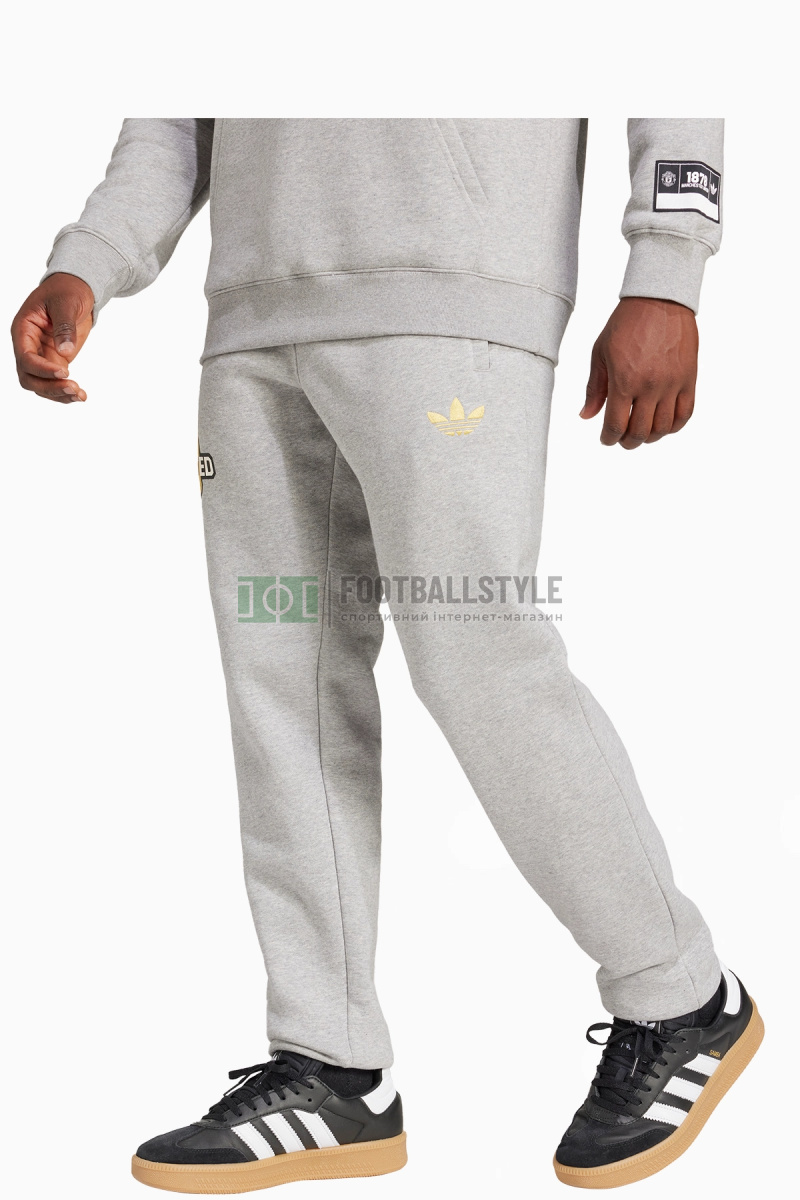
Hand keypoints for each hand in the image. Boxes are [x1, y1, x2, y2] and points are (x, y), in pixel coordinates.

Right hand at [11, 273, 93, 402]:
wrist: (77, 289)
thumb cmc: (67, 290)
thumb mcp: (66, 302)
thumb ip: (64, 326)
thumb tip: (64, 350)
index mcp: (23, 329)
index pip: (25, 357)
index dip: (42, 369)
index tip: (65, 371)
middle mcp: (28, 345)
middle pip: (28, 377)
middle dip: (49, 387)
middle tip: (74, 389)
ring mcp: (40, 355)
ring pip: (40, 385)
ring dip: (58, 394)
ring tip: (80, 395)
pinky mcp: (54, 360)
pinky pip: (54, 382)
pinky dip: (65, 392)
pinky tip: (81, 396)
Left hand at [582, 297, 697, 448]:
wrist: (659, 300)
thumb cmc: (626, 323)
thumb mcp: (600, 354)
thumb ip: (595, 388)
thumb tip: (586, 416)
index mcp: (623, 381)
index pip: (616, 426)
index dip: (608, 439)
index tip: (606, 439)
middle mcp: (649, 386)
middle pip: (640, 432)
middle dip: (627, 442)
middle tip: (622, 439)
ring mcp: (672, 384)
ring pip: (663, 428)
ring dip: (650, 437)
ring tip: (641, 431)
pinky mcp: (689, 378)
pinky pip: (685, 414)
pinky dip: (674, 426)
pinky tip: (663, 425)